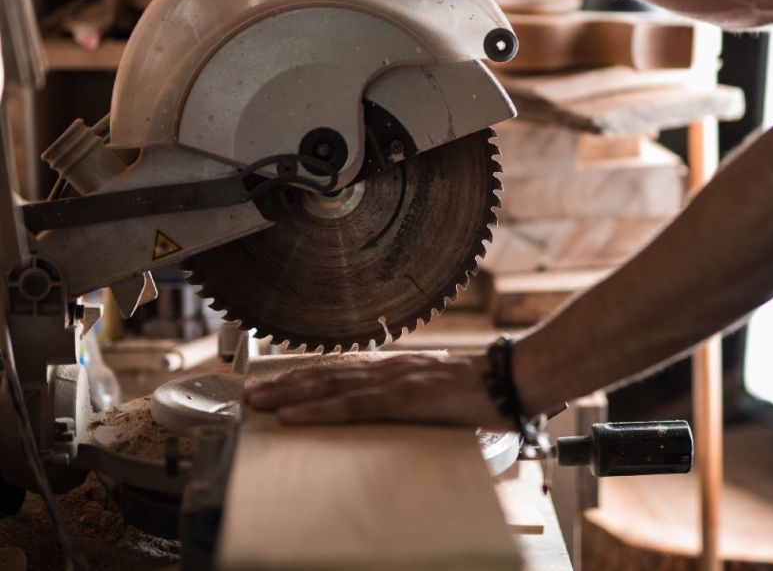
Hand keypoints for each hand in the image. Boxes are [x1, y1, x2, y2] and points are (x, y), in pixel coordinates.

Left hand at [243, 352, 509, 427]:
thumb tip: (396, 414)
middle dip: (286, 384)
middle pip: (326, 375)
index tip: (278, 383)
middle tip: (251, 395)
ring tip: (259, 404)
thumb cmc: (482, 391)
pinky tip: (293, 417)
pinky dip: (318, 411)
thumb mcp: (439, 394)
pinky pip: (352, 407)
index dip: (306, 376)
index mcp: (397, 368)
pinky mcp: (403, 398)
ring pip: (330, 387)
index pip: (341, 369)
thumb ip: (412, 399)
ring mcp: (394, 380)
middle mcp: (389, 367)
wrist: (511, 379)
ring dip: (289, 395)